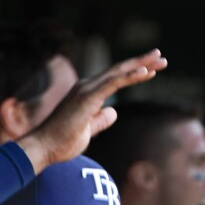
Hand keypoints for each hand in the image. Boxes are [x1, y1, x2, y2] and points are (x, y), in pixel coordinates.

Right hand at [16, 49, 166, 173]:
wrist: (44, 148)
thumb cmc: (62, 142)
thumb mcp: (88, 130)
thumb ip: (100, 120)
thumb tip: (113, 112)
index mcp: (87, 94)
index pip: (115, 79)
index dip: (134, 72)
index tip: (153, 69)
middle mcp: (86, 87)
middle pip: (119, 70)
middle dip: (142, 62)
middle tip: (161, 56)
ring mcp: (86, 90)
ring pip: (118, 73)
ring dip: (141, 65)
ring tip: (160, 60)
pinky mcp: (87, 97)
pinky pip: (113, 83)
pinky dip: (130, 76)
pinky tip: (146, 72)